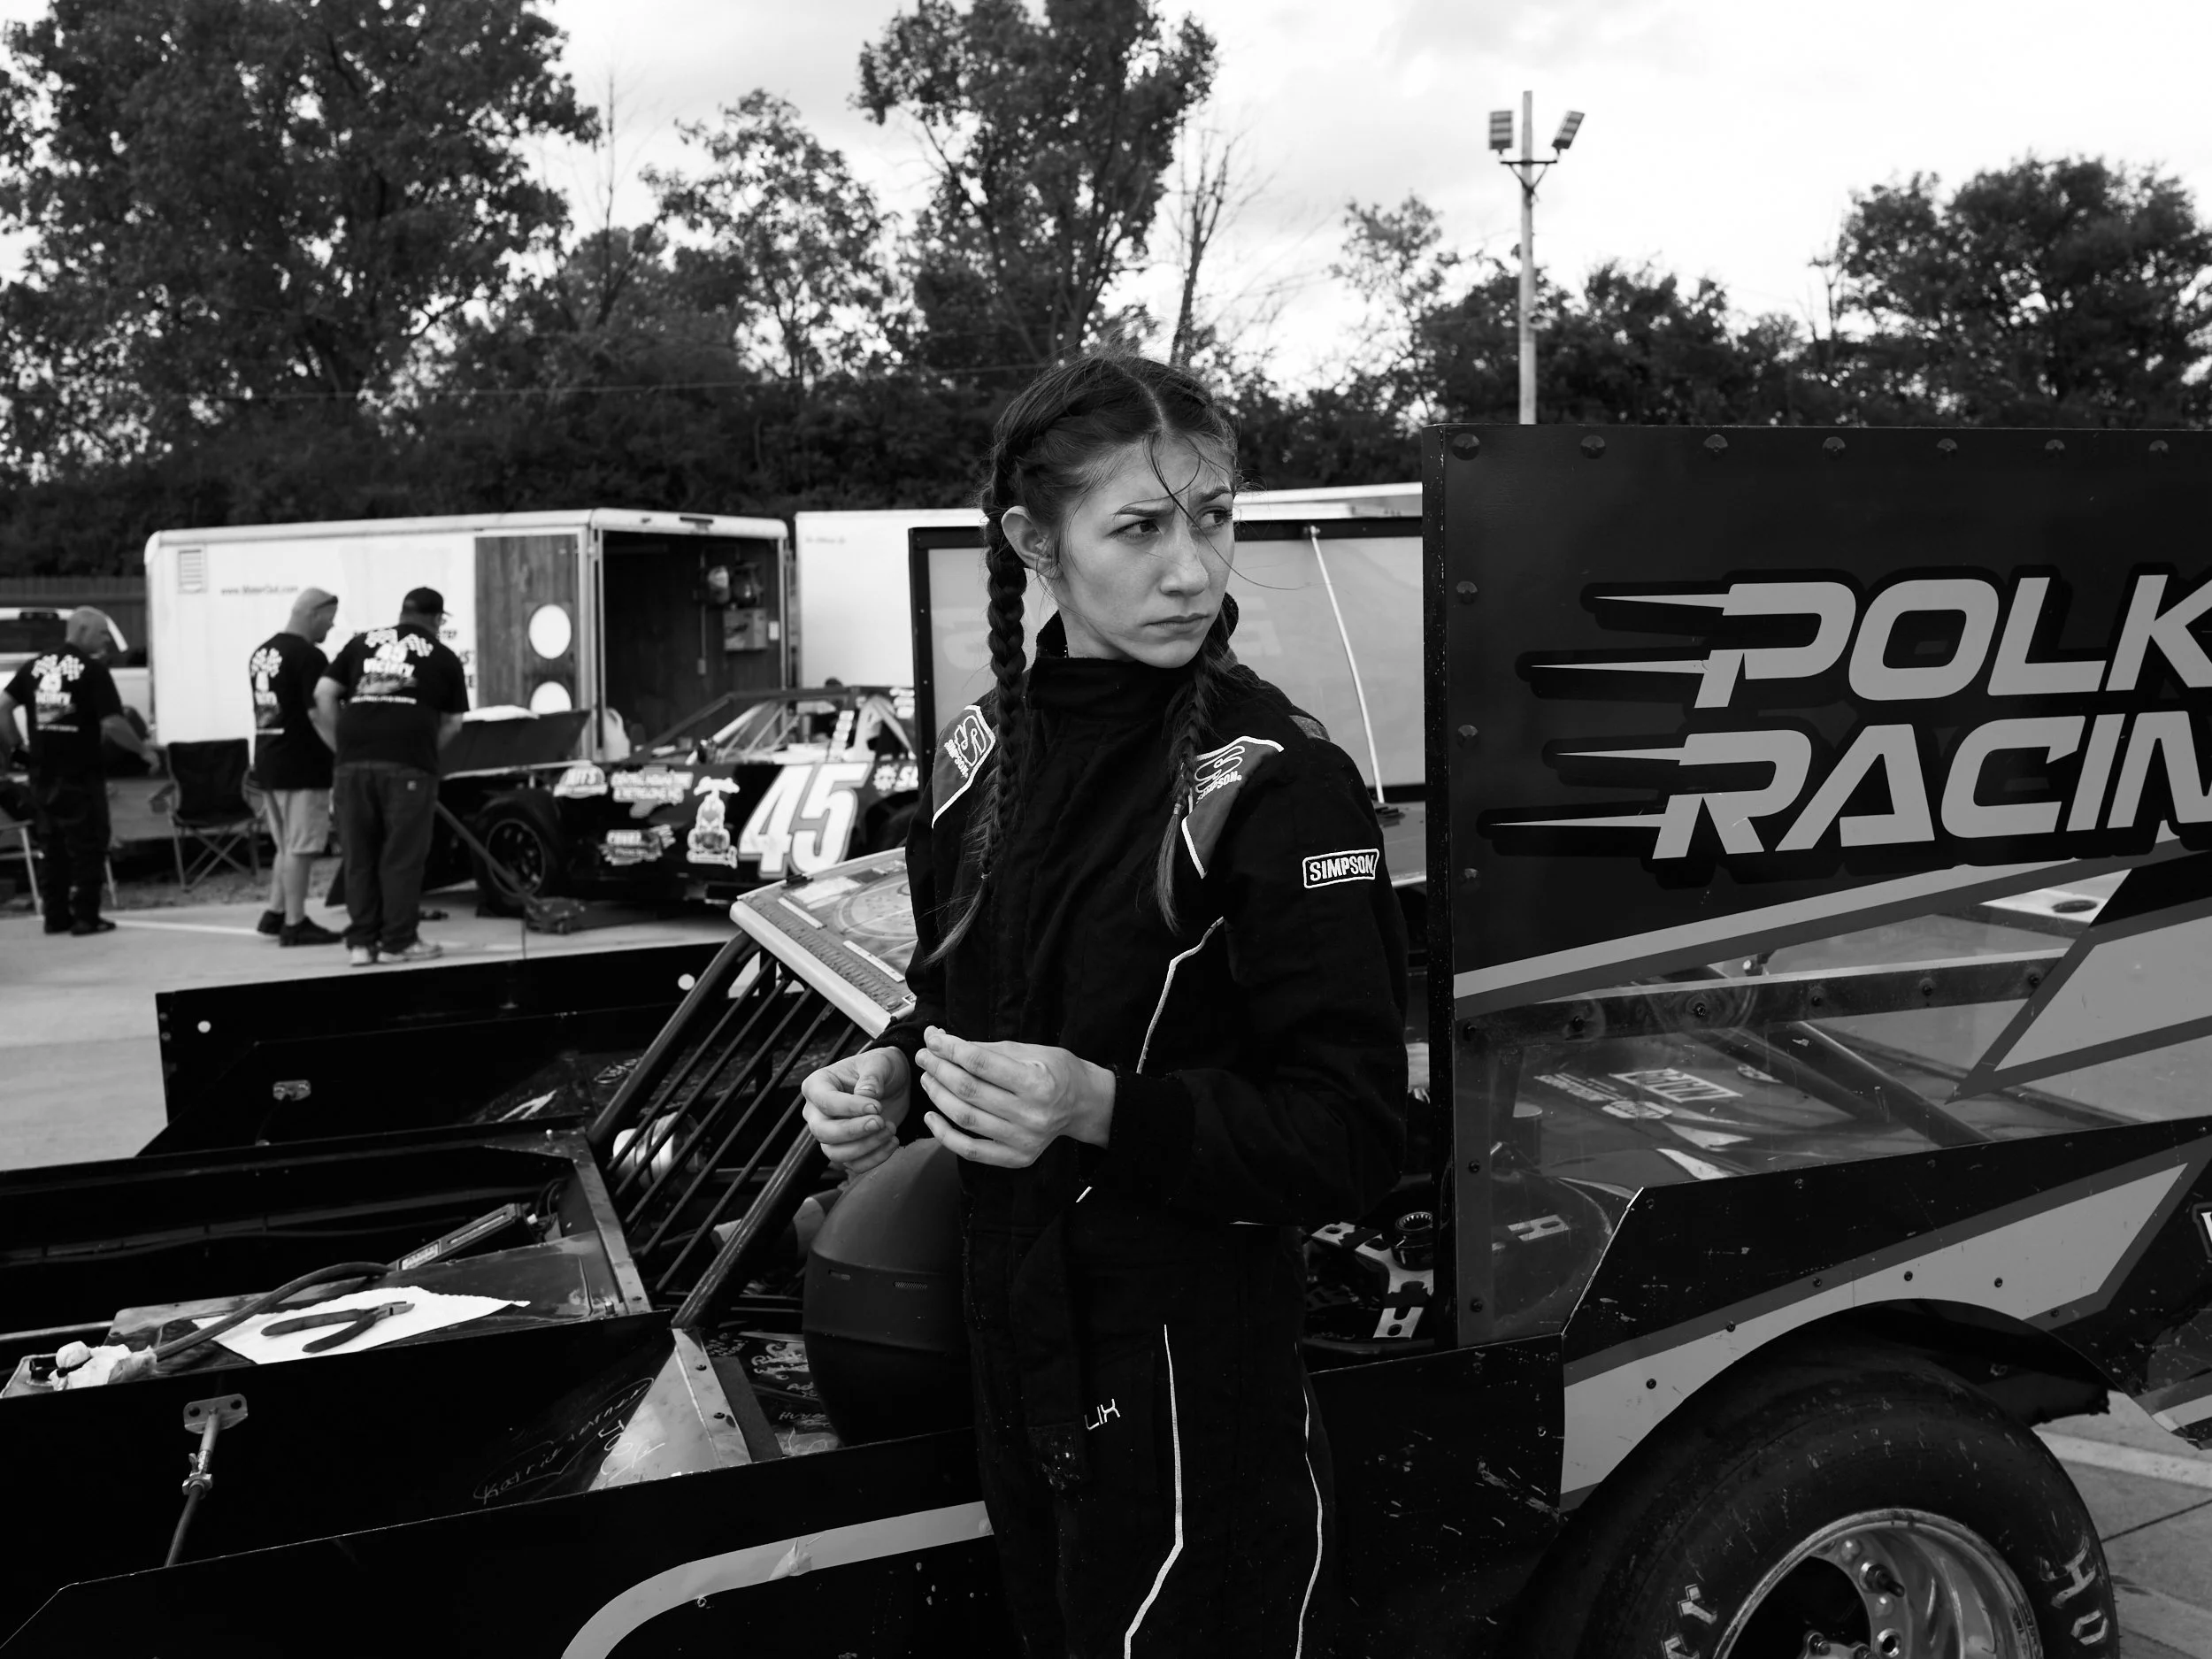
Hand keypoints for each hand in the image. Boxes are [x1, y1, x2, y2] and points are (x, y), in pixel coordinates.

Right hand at [800, 1046, 910, 1175]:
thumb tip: (866, 1094)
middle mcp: (816, 1112)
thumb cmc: (881, 1068)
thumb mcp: (880, 1062)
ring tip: (891, 1129)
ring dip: (865, 1147)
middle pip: (823, 1132)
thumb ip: (873, 1076)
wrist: (894, 1084)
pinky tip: (892, 1141)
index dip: (850, 1108)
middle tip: (880, 1122)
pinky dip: (875, 1158)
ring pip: (835, 1153)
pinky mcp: (845, 1149)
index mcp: (817, 1085)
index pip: (825, 1101)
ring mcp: (828, 1133)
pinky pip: (853, 1164)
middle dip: (853, 1131)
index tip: (876, 1107)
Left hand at [915, 1026, 1114, 1169]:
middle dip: (939, 1070)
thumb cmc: (1055, 1071)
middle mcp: (1032, 1115)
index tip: (934, 1040)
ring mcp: (1024, 1140)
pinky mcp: (1016, 1158)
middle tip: (924, 1057)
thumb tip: (941, 1040)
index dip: (951, 1050)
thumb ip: (985, 1049)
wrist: (1082, 1105)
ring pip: (965, 1119)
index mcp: (1038, 1082)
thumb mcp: (1028, 1050)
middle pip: (969, 1091)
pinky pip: (971, 1150)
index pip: (982, 1064)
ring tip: (927, 1079)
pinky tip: (931, 1116)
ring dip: (938, 1096)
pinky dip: (945, 1135)